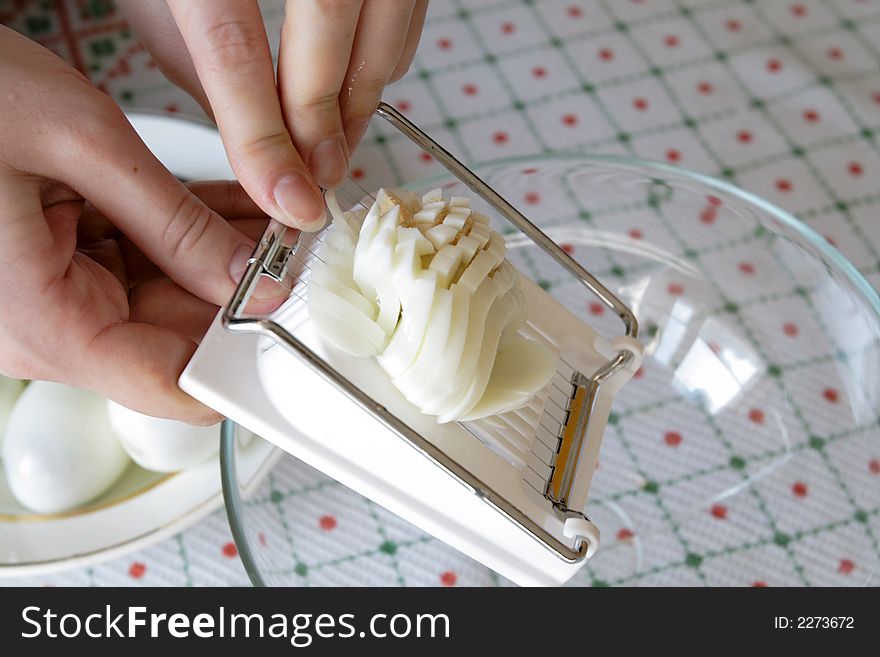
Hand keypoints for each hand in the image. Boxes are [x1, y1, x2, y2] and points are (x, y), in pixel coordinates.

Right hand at [0, 27, 282, 423]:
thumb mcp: (79, 144)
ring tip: (279, 217)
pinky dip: (188, 233)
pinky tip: (238, 208)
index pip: (173, 386)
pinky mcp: (54, 261)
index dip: (245, 367)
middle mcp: (46, 324)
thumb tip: (251, 277)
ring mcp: (50, 294)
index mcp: (46, 323)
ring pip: (166, 293)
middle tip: (303, 251)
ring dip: (224, 255)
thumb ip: (175, 222)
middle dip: (248, 293)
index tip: (301, 332)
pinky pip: (140, 259)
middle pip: (179, 335)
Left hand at [121, 0, 427, 229]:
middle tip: (317, 177)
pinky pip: (407, 15)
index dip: (259, 135)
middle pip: (330, 33)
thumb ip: (204, 63)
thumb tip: (258, 136)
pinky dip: (385, 61)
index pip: (232, 45)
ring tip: (333, 140)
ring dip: (361, 101)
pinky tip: (354, 82)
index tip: (284, 197)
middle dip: (324, 123)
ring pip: (383, 30)